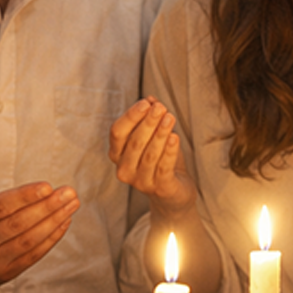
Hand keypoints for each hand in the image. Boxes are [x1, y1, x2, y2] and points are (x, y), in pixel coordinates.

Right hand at [0, 154, 75, 284]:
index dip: (23, 197)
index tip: (46, 186)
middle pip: (18, 224)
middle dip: (47, 207)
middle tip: (69, 192)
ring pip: (29, 240)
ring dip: (54, 221)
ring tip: (72, 204)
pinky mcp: (6, 273)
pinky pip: (33, 255)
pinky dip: (52, 239)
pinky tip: (64, 222)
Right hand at [108, 98, 196, 215]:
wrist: (174, 193)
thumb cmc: (161, 161)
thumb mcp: (156, 137)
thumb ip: (151, 119)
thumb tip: (150, 98)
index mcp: (117, 154)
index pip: (117, 132)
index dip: (131, 117)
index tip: (146, 103)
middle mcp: (124, 169)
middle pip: (134, 142)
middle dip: (148, 122)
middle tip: (161, 108)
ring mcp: (140, 182)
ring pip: (149, 154)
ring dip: (160, 134)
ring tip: (170, 118)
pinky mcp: (159, 188)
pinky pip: (163, 167)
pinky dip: (169, 151)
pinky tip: (174, 137)